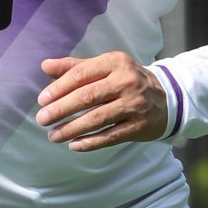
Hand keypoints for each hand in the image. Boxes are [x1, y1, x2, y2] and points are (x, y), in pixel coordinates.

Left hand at [35, 52, 168, 151]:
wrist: (165, 98)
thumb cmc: (125, 81)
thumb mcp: (104, 68)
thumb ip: (74, 67)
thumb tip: (45, 66)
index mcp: (115, 62)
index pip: (81, 74)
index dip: (59, 88)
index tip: (41, 100)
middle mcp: (126, 81)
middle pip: (87, 96)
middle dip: (61, 109)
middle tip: (42, 120)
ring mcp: (134, 104)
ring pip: (97, 118)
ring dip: (71, 129)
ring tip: (53, 135)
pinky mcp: (139, 126)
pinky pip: (110, 136)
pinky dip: (90, 142)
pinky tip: (74, 145)